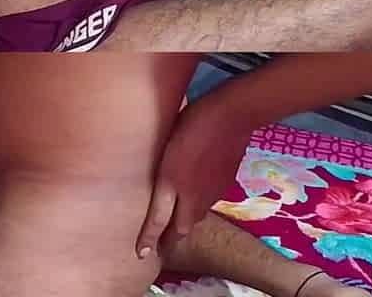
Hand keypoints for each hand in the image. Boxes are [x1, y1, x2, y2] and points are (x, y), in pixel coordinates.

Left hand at [136, 99, 251, 257]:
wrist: (230, 116)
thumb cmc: (190, 121)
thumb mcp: (167, 144)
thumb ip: (163, 168)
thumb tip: (158, 178)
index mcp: (171, 182)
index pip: (158, 219)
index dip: (149, 239)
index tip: (141, 254)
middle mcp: (192, 194)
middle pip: (181, 227)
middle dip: (171, 238)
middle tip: (161, 244)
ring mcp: (212, 192)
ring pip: (196, 216)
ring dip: (185, 221)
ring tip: (176, 220)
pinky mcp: (225, 185)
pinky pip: (209, 202)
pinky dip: (199, 204)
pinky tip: (196, 194)